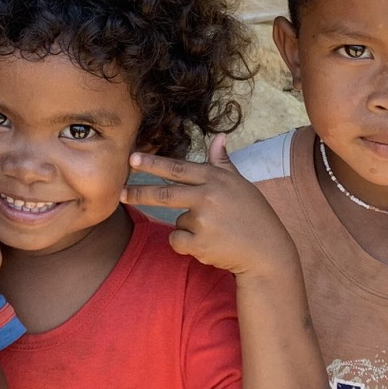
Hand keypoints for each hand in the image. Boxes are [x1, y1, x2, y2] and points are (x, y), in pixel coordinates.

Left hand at [121, 137, 298, 281]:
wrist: (267, 251)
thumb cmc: (254, 215)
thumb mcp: (241, 184)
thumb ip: (223, 163)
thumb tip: (220, 136)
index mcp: (216, 179)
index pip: (177, 168)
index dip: (153, 163)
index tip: (132, 158)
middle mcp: (208, 196)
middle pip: (164, 193)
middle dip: (138, 193)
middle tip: (120, 193)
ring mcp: (203, 220)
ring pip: (177, 221)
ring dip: (188, 227)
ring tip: (215, 231)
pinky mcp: (199, 244)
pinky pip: (177, 241)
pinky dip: (186, 245)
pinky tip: (209, 245)